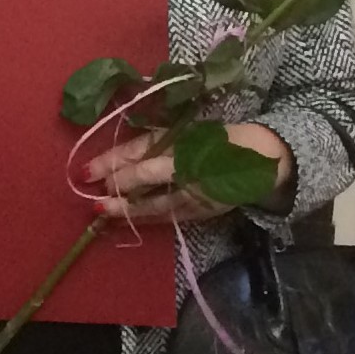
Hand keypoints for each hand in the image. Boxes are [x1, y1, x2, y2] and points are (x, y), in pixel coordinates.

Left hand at [80, 122, 293, 225]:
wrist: (268, 159)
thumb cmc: (221, 139)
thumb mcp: (186, 133)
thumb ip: (153, 144)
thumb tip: (115, 157)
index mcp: (186, 144)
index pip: (142, 154)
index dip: (113, 163)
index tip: (86, 171)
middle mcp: (191, 171)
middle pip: (146, 182)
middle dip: (117, 189)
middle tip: (91, 196)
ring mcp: (198, 195)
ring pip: (156, 205)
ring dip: (128, 210)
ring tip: (103, 212)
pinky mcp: (204, 213)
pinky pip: (170, 217)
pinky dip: (149, 218)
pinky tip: (131, 219)